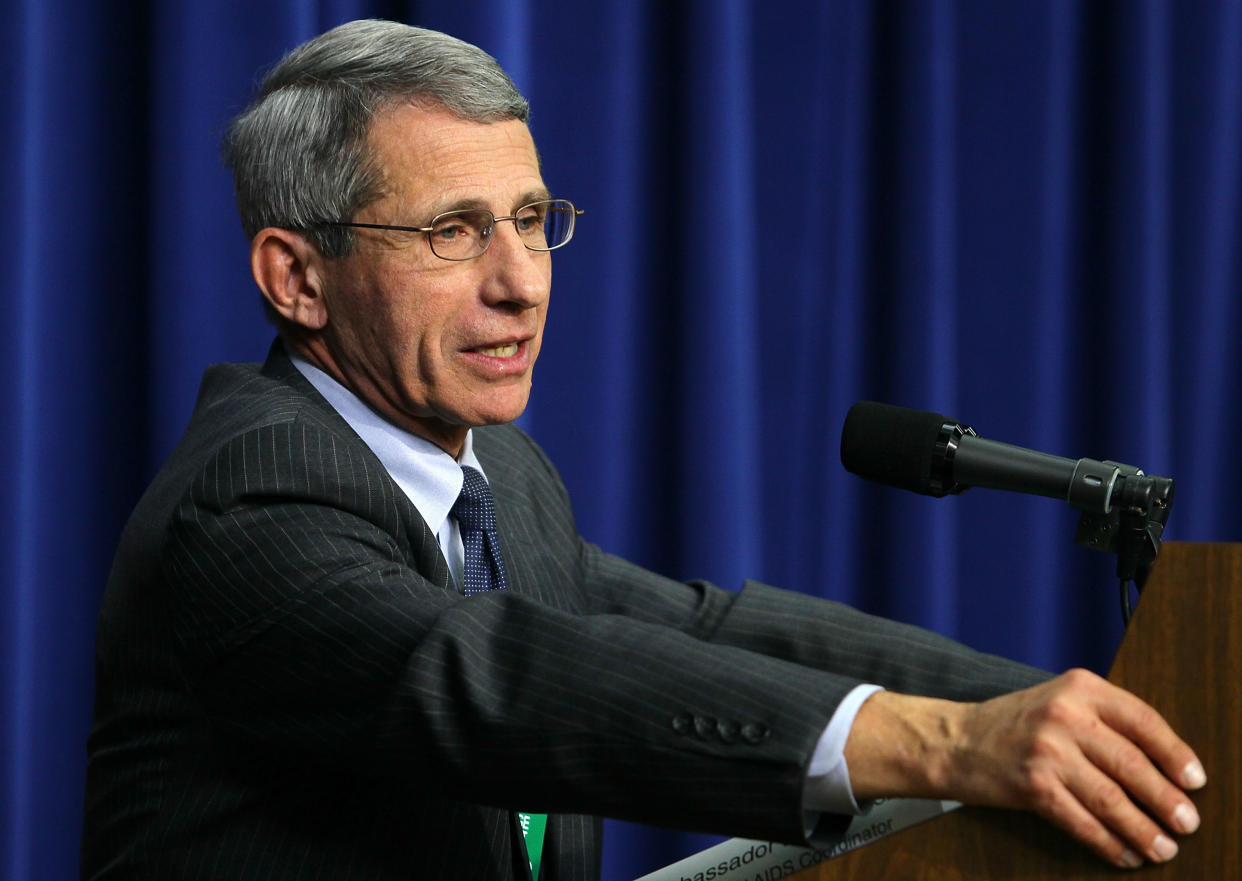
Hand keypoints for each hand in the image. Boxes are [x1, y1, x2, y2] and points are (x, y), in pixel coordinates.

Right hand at [844, 669, 1205, 868]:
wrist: (953, 740)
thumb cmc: (1011, 724)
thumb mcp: (1059, 701)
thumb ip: (1103, 720)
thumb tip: (1162, 764)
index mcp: (1080, 688)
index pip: (1143, 721)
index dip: (1175, 754)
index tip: (1195, 780)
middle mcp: (1065, 716)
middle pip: (1133, 764)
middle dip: (1166, 800)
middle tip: (1187, 822)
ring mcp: (1048, 752)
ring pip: (1112, 799)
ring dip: (1143, 829)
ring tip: (1163, 848)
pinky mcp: (1033, 786)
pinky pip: (1082, 822)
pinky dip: (1108, 843)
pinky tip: (1123, 853)